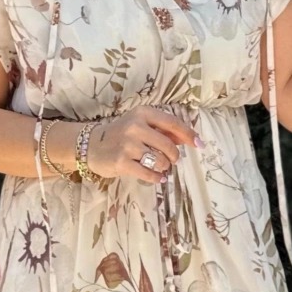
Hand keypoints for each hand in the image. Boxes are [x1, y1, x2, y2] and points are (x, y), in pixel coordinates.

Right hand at [87, 107, 201, 182]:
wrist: (91, 145)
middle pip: (168, 145)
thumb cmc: (121, 135)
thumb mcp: (141, 125)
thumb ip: (164, 131)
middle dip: (174, 156)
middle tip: (172, 160)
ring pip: (160, 160)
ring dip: (164, 166)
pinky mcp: (122, 162)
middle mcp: (135, 126)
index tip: (199, 144)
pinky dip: (156, 177)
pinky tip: (156, 177)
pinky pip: (149, 173)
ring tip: (159, 166)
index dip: (188, 134)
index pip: (172, 123)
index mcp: (142, 113)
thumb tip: (190, 138)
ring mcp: (128, 145)